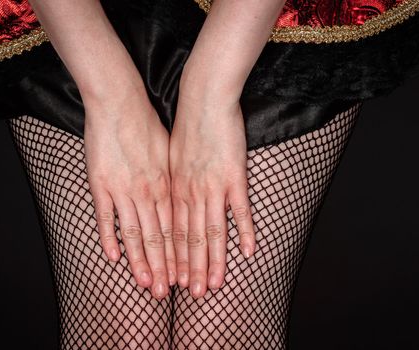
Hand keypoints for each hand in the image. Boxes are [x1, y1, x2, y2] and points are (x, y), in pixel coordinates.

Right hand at [83, 90, 176, 299]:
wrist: (121, 102)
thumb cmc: (148, 125)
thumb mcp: (170, 153)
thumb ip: (174, 179)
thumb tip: (180, 199)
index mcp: (167, 185)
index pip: (176, 229)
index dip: (181, 255)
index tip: (185, 275)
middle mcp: (149, 191)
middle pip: (159, 237)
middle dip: (165, 267)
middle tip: (167, 293)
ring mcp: (124, 189)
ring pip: (136, 233)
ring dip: (141, 262)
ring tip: (146, 285)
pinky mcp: (101, 183)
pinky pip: (106, 217)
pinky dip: (110, 238)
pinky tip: (114, 258)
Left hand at [169, 90, 256, 297]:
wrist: (203, 100)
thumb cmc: (186, 127)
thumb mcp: (170, 158)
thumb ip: (172, 183)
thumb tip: (172, 202)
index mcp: (175, 190)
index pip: (173, 233)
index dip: (174, 259)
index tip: (173, 281)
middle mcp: (191, 193)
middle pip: (191, 239)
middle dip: (191, 269)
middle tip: (193, 295)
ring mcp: (213, 186)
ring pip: (213, 231)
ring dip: (214, 261)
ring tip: (215, 285)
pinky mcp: (233, 176)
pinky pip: (239, 210)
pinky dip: (244, 232)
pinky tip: (248, 251)